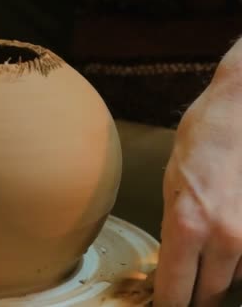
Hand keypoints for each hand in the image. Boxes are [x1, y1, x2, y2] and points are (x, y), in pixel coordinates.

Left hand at [154, 38, 241, 305]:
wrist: (240, 112)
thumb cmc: (200, 142)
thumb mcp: (169, 188)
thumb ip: (173, 232)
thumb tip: (174, 267)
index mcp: (186, 226)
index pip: (175, 291)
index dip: (169, 305)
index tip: (165, 306)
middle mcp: (225, 238)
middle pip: (209, 295)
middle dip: (194, 296)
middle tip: (185, 291)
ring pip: (236, 279)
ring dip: (221, 275)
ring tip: (209, 253)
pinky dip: (240, 258)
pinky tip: (229, 239)